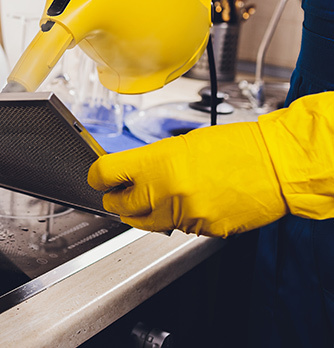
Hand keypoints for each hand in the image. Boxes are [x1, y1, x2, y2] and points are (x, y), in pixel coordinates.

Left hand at [88, 121, 287, 237]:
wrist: (278, 166)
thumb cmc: (237, 147)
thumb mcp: (182, 144)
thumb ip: (151, 162)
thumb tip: (129, 172)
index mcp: (156, 163)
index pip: (103, 174)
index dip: (96, 176)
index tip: (98, 177)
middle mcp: (164, 192)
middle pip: (117, 205)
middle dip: (117, 198)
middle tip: (123, 190)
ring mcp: (183, 215)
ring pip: (144, 223)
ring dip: (144, 212)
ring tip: (159, 196)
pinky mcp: (200, 231)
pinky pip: (175, 229)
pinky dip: (176, 219)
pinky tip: (189, 203)